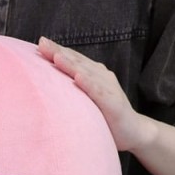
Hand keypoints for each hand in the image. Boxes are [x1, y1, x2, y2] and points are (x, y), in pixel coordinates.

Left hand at [37, 36, 152, 152]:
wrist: (134, 132)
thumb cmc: (106, 116)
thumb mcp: (88, 99)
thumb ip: (74, 90)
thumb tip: (49, 87)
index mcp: (94, 75)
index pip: (74, 60)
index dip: (57, 50)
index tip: (40, 43)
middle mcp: (101, 77)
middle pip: (78, 62)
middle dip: (60, 52)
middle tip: (42, 43)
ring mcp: (108, 89)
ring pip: (87, 73)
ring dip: (71, 64)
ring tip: (56, 56)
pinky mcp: (113, 104)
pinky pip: (99, 92)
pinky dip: (89, 84)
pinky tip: (78, 78)